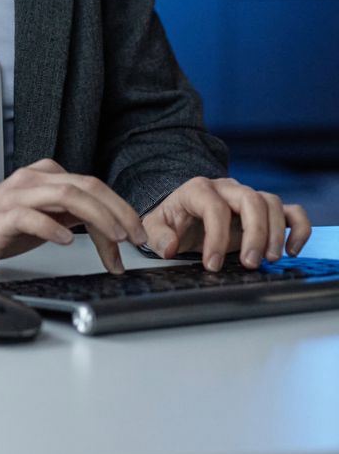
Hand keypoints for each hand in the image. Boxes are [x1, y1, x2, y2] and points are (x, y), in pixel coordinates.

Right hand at [0, 159, 148, 277]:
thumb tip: (115, 227)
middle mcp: (33, 180)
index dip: (120, 208)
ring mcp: (16, 196)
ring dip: (96, 217)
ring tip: (114, 238)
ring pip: (64, 195)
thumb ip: (76, 213)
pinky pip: (30, 217)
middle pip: (84, 186)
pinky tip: (66, 240)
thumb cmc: (7, 226)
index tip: (136, 234)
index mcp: (46, 176)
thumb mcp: (49, 216)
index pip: (92, 185)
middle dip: (117, 211)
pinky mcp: (2, 217)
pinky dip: (52, 228)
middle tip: (134, 237)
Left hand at [141, 176, 310, 270]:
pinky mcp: (265, 210)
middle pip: (251, 200)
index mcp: (198, 189)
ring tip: (268, 260)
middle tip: (251, 263)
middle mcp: (227, 188)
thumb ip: (158, 236)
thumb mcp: (154, 227)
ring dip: (276, 233)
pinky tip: (291, 250)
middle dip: (254, 233)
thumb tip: (170, 247)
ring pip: (272, 204)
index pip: (214, 207)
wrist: (184, 215)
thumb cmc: (172, 220)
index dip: (216, 237)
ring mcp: (248, 196)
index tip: (213, 265)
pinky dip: (299, 229)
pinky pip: (292, 211)